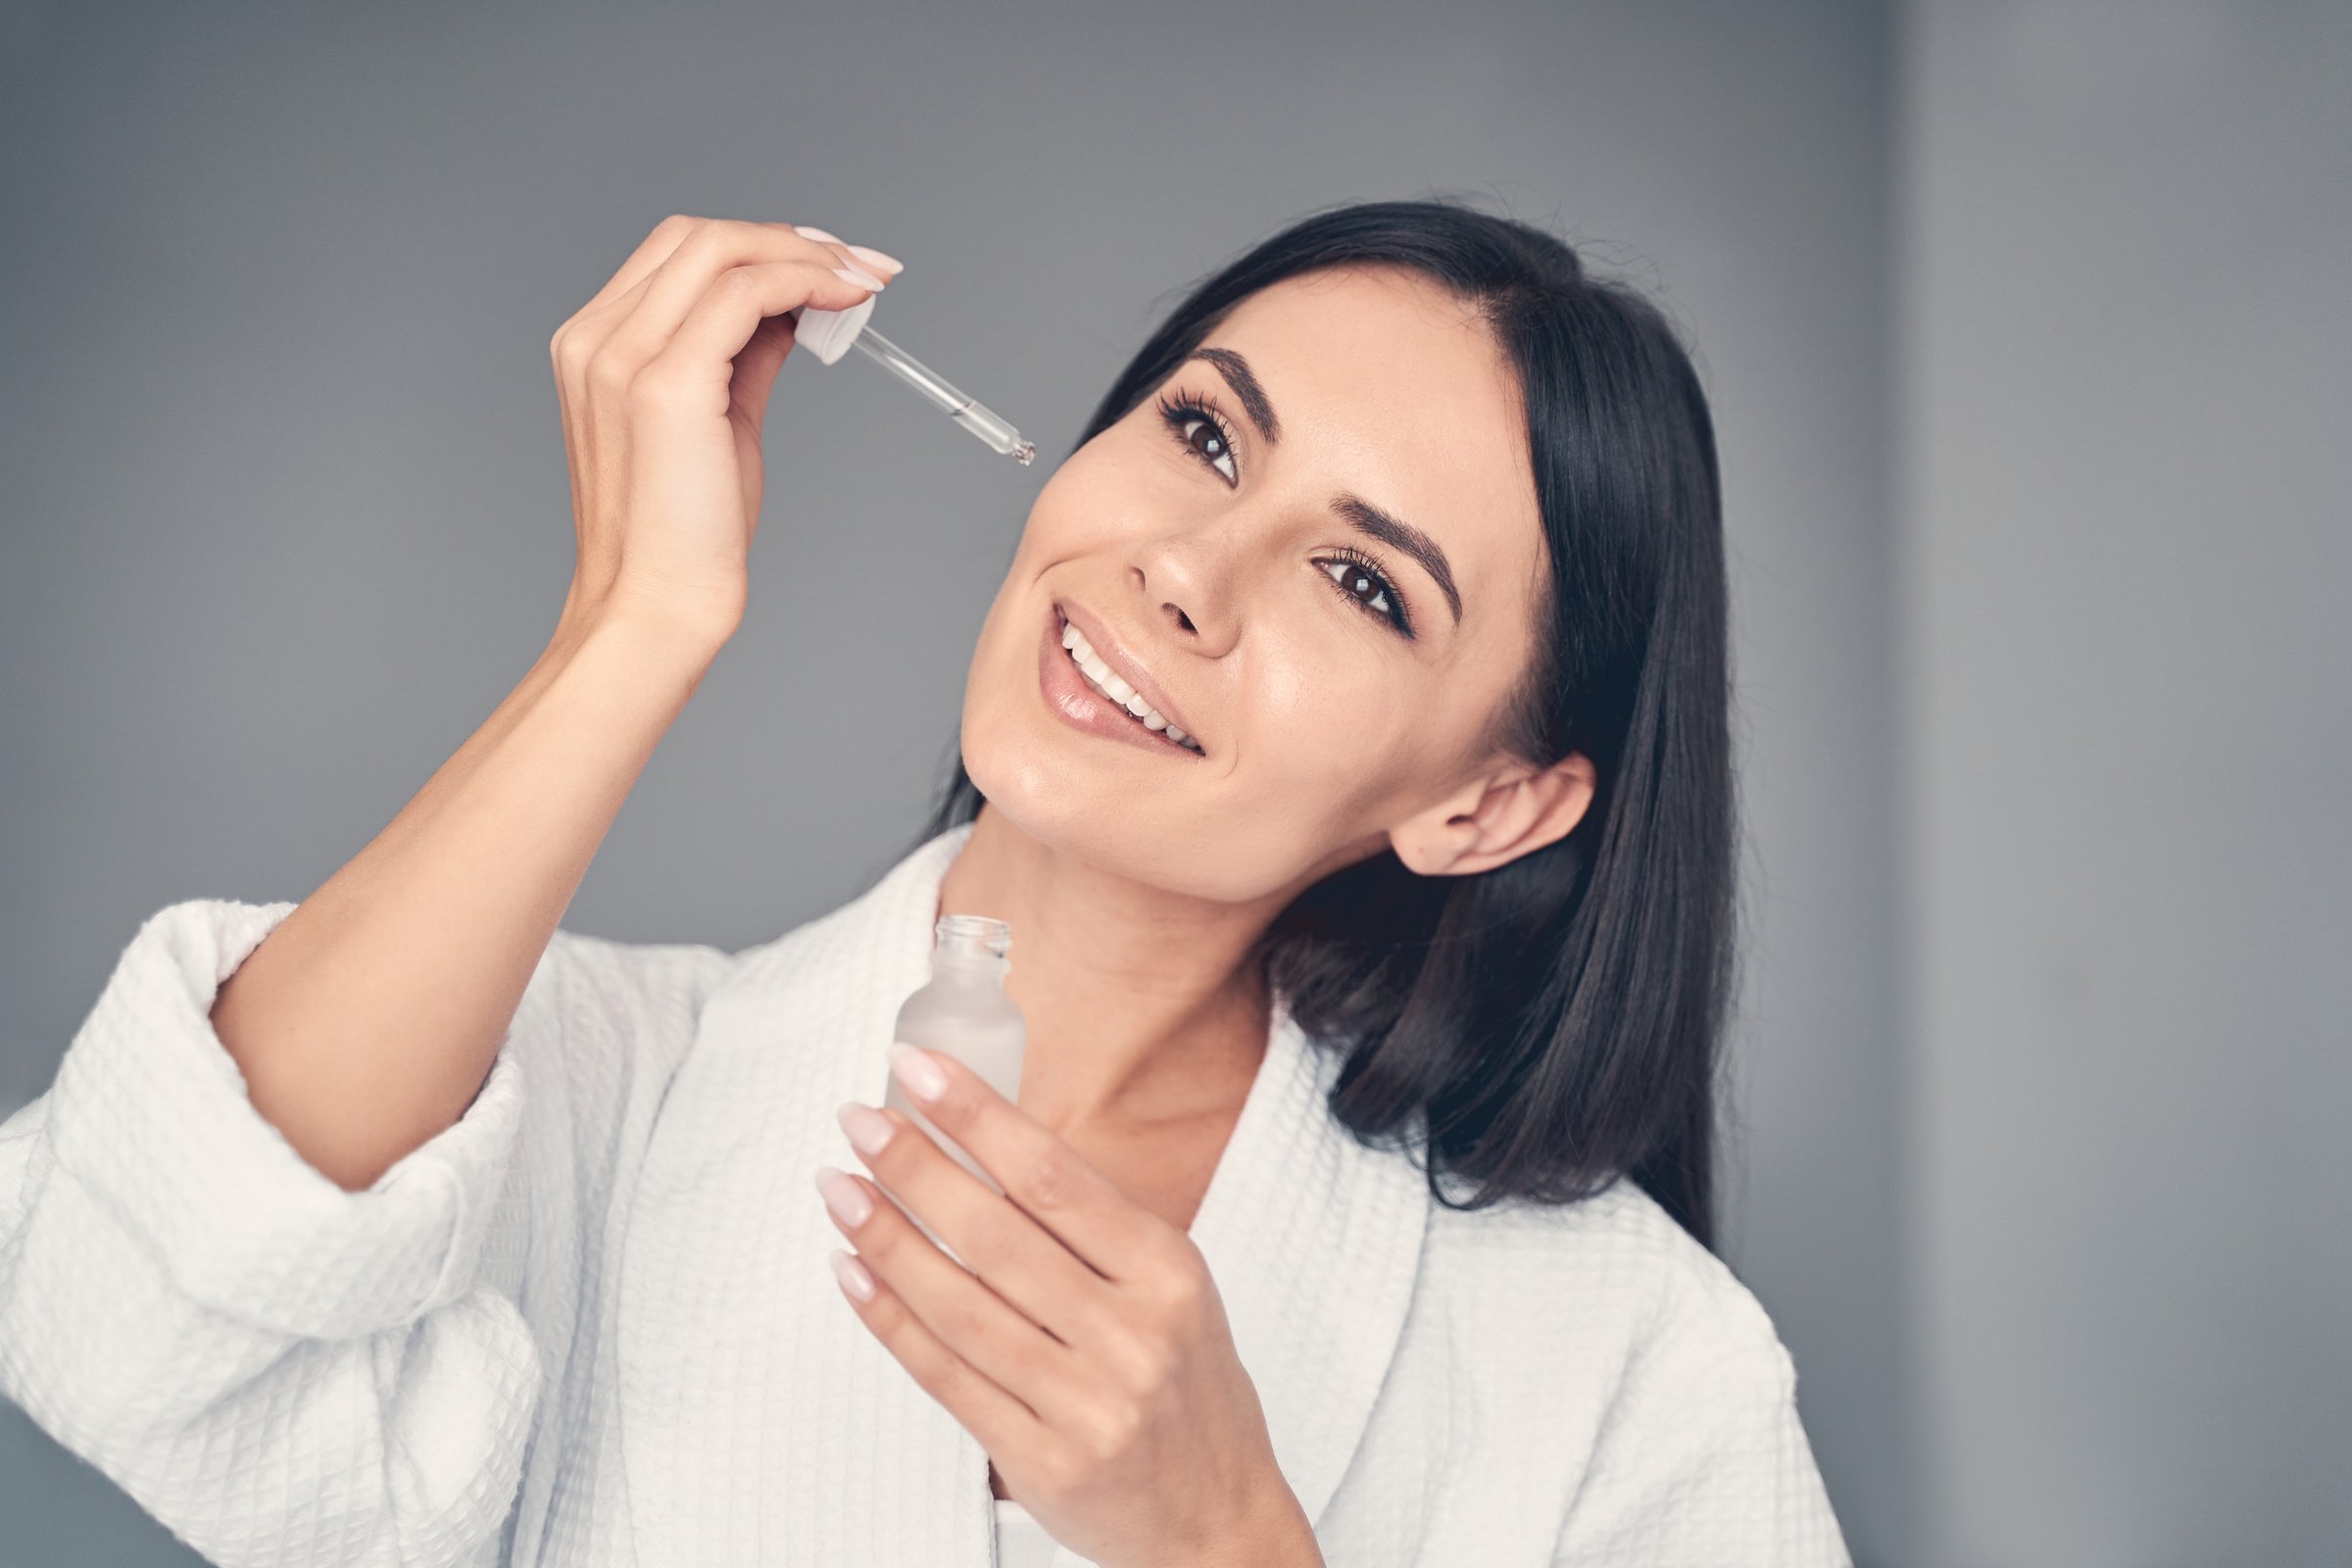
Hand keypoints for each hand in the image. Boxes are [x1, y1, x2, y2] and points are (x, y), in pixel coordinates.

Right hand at [544, 213, 902, 645]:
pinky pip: (746, 292)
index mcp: (595, 347)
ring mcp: (622, 356)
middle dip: (790, 240)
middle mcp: (595, 341)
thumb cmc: (686, 534)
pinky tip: (846, 302)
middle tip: (862, 267)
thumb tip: (792, 309)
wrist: (657, 607)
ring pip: (722, 250)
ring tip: (865, 282)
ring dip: (807, 255)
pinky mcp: (665, 383)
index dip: (761, 245)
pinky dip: (805, 281)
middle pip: (697, 237)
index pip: (678, 256)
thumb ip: (742, 354)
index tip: (830, 264)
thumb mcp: (718, 420)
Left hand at [816, 1043, 1320, 1567]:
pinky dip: (891, 1321)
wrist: (1219, 1518)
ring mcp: (1087, 1404)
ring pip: (960, 1305)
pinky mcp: (1044, 1461)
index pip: (1054, 1177)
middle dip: (915, 1168)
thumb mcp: (1174, 1289)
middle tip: (859, 1121)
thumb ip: (1092, 1231)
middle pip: (997, 1235)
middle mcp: (1131, 1335)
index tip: (918, 1070)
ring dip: (887, 1239)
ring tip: (841, 1189)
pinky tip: (855, 1274)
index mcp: (1168, 1273)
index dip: (978, 1117)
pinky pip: (947, 1377)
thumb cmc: (1188, 1388)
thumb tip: (983, 1146)